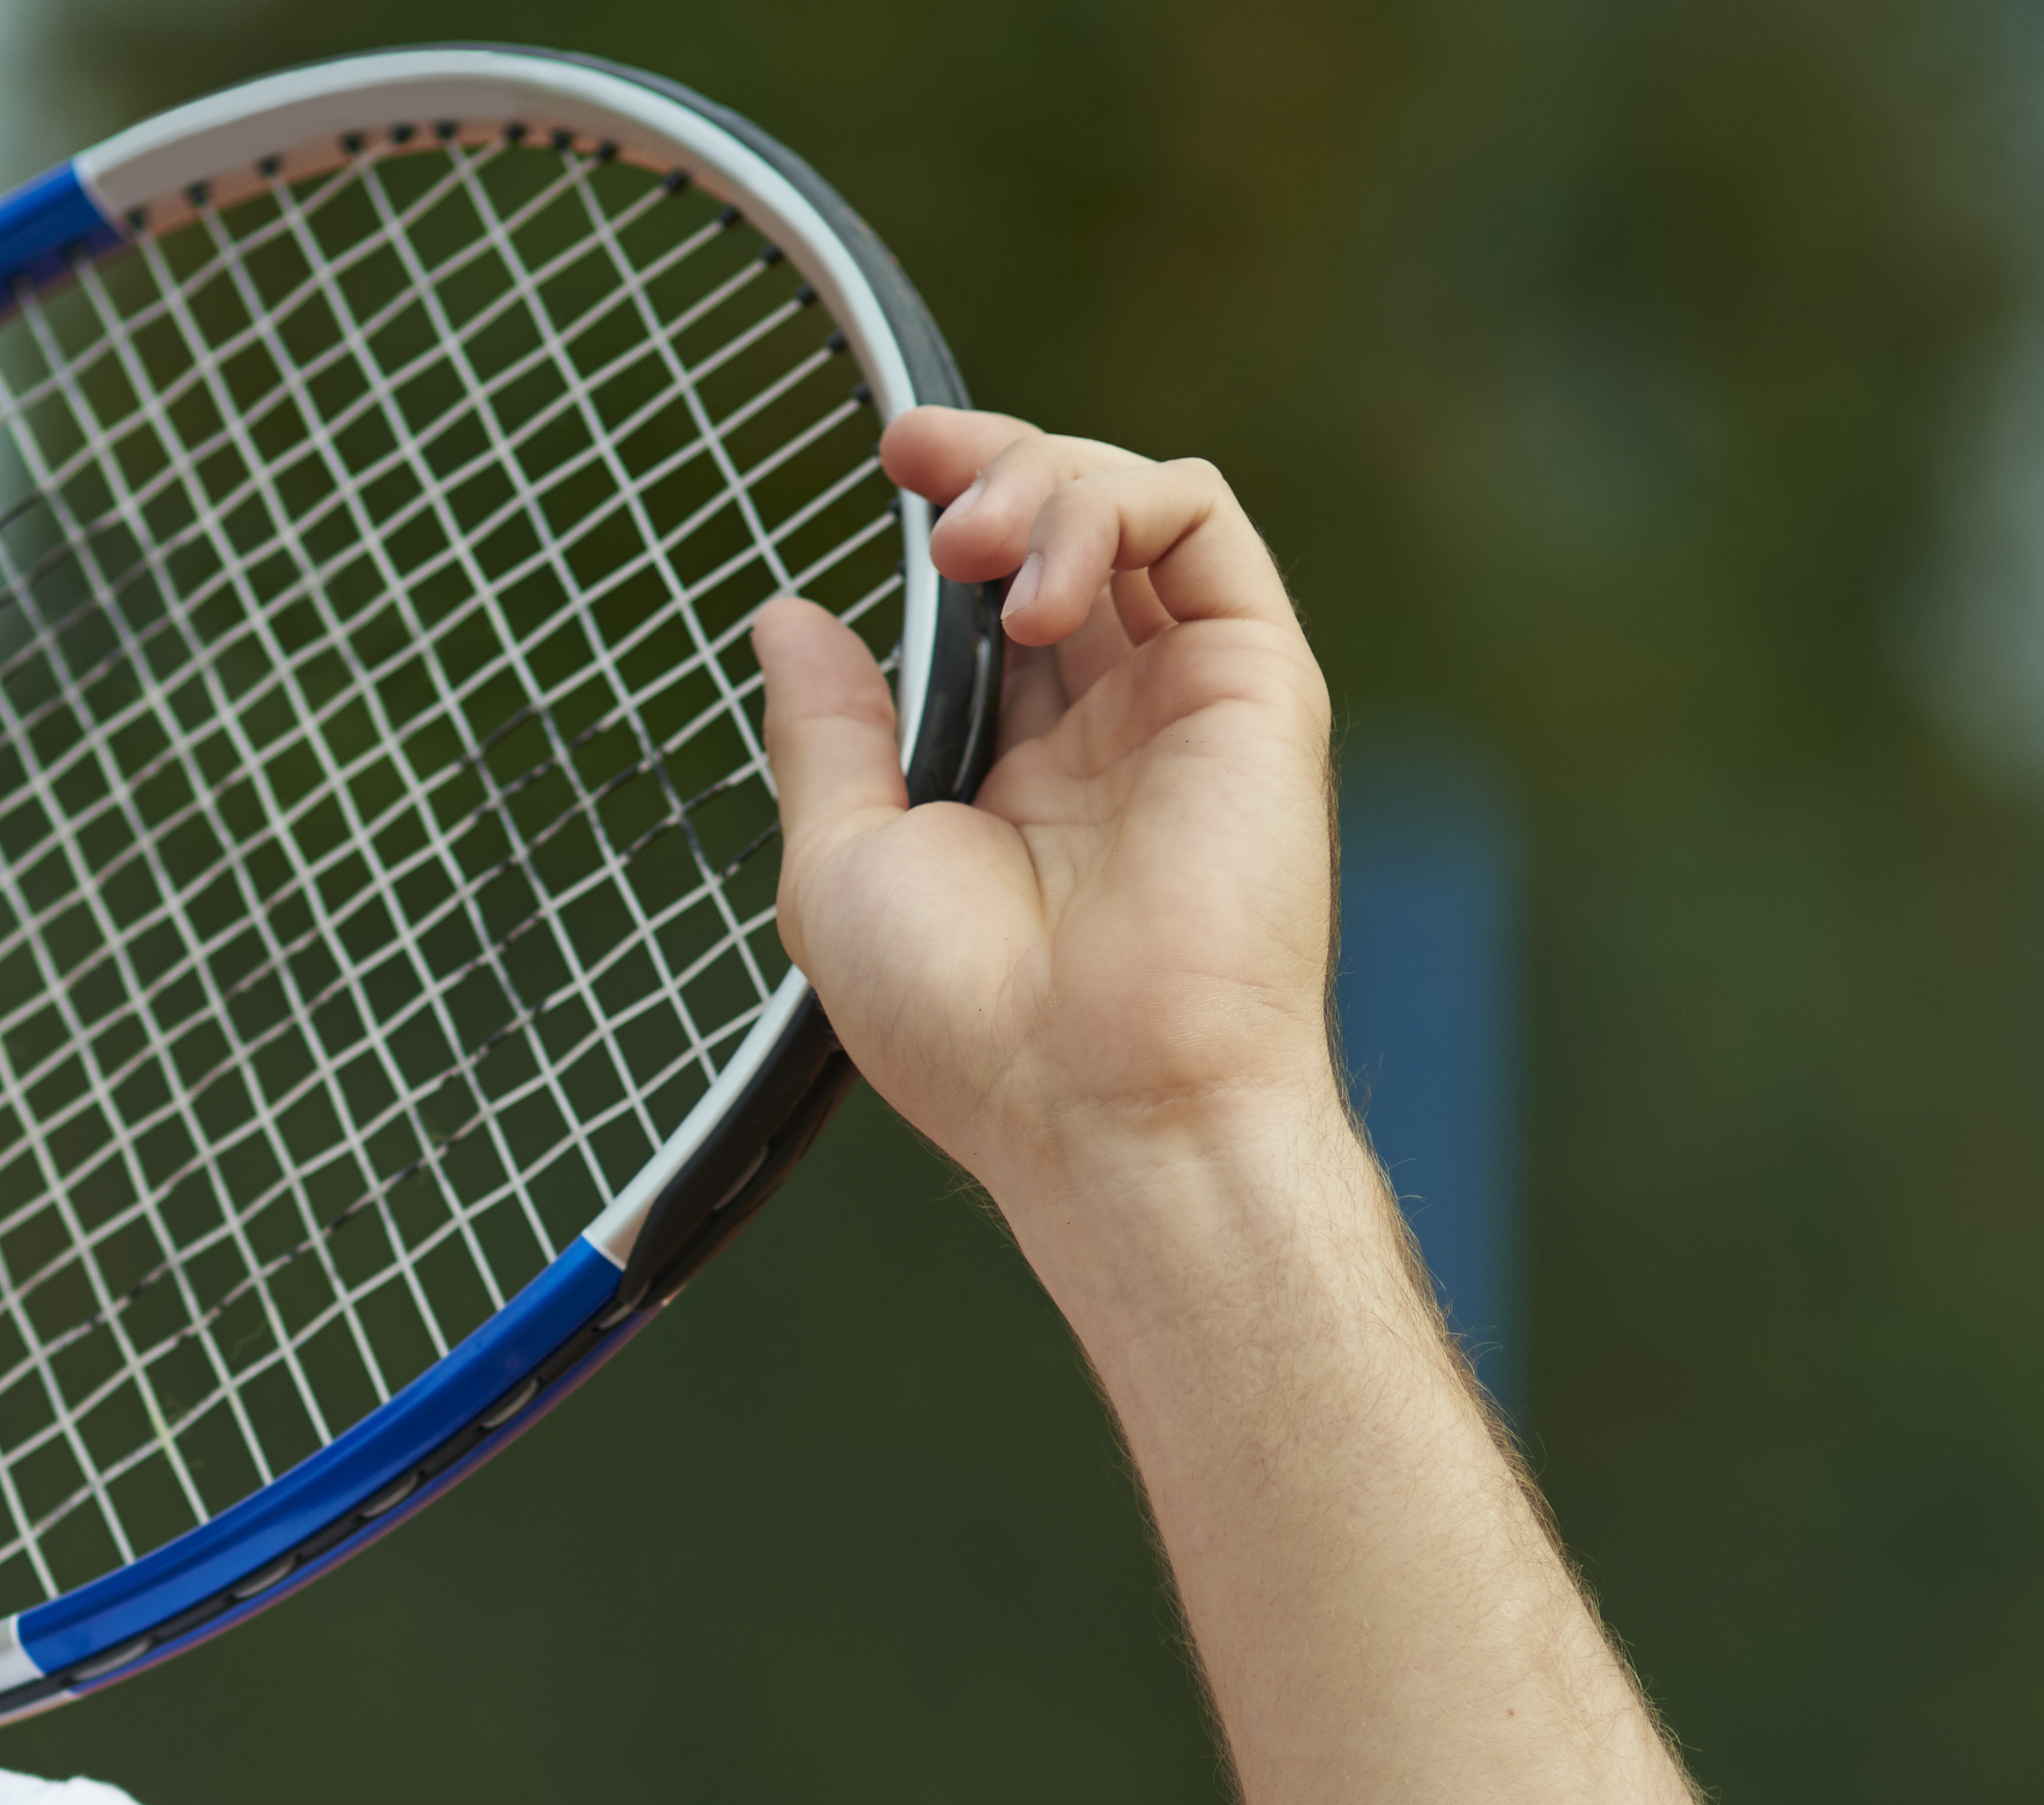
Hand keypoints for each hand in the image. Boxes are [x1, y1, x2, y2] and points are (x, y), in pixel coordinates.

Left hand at [747, 410, 1339, 1211]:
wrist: (1099, 1099)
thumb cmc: (970, 1022)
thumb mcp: (846, 867)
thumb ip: (826, 735)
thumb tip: (786, 617)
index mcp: (1022, 769)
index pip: (998, 598)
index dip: (955, 506)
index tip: (894, 466)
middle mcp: (1113, 723)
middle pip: (1067, 525)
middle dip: (991, 467)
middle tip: (920, 473)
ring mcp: (1188, 698)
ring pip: (1135, 504)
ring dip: (1043, 481)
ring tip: (975, 551)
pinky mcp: (1257, 682)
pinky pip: (1203, 524)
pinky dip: (1114, 504)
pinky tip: (1040, 588)